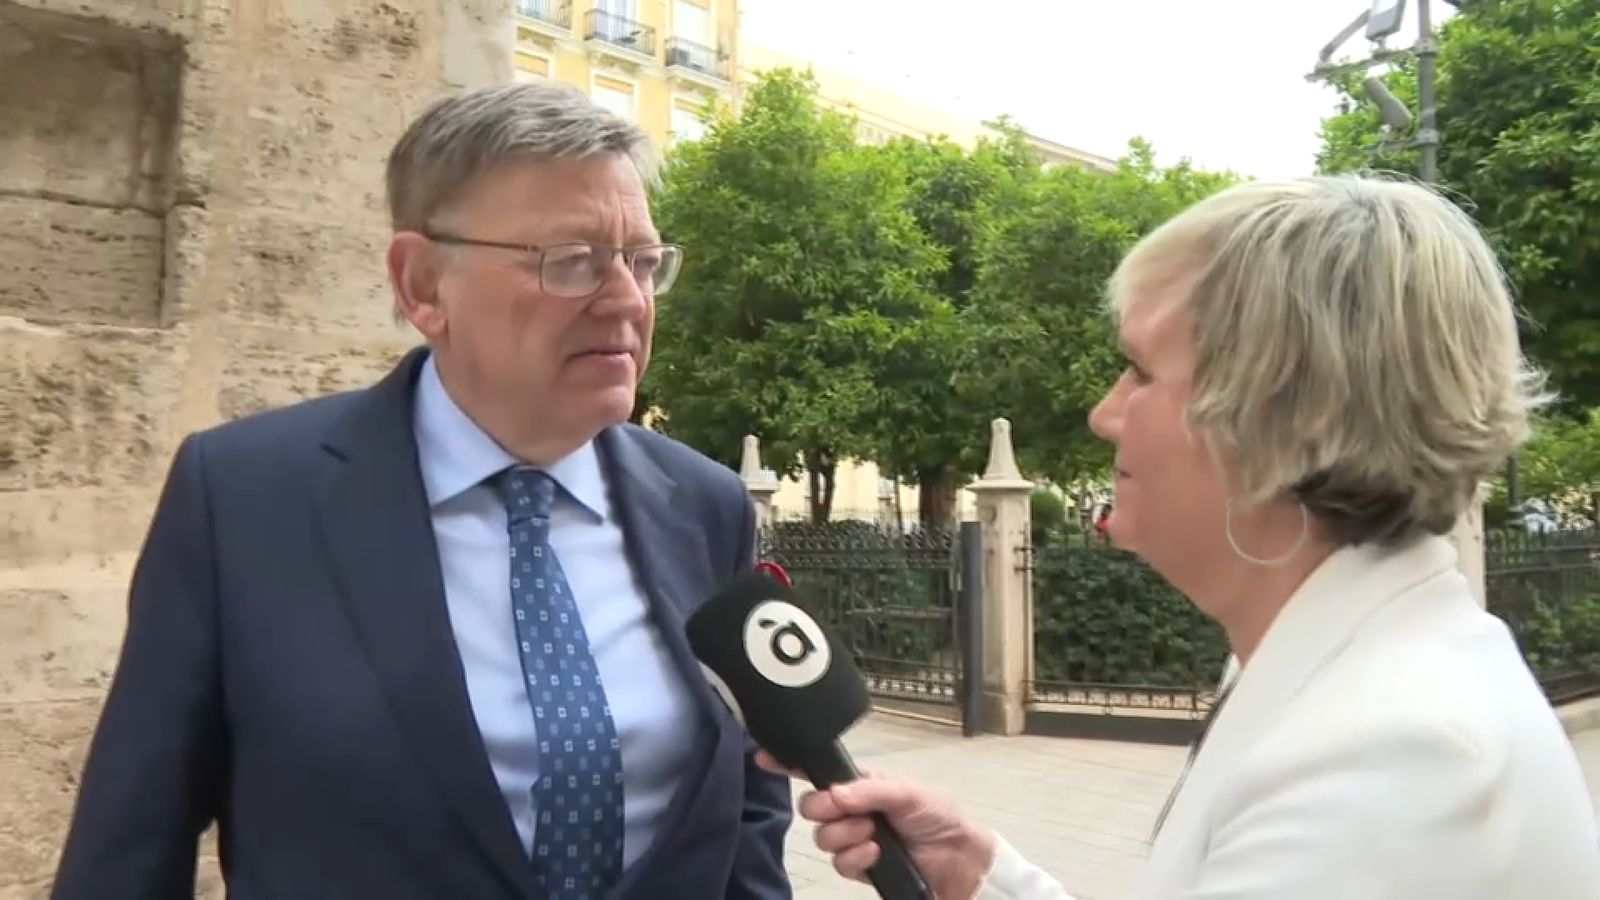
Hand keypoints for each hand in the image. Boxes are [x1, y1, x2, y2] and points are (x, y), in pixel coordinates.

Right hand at [756, 750, 996, 898]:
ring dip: (845, 835)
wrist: (959, 862)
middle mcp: (853, 809)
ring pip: (822, 837)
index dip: (790, 763)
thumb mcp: (908, 793)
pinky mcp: (859, 867)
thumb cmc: (938, 817)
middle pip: (812, 806)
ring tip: (873, 835)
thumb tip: (834, 793)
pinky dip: (855, 858)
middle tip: (844, 810)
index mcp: (862, 784)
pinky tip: (875, 855)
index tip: (765, 758)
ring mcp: (855, 839)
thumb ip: (871, 790)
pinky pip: (839, 863)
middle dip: (824, 808)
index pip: (820, 771)